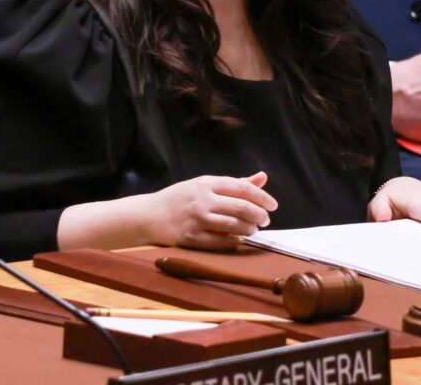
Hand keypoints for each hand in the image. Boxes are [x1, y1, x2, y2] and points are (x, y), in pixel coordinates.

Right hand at [140, 172, 277, 249]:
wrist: (147, 216)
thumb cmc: (181, 198)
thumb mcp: (205, 184)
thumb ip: (235, 183)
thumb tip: (263, 177)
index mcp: (207, 183)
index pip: (243, 188)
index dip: (262, 197)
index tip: (273, 206)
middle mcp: (202, 199)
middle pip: (241, 207)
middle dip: (259, 215)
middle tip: (265, 220)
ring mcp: (196, 219)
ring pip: (233, 225)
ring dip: (249, 229)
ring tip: (253, 229)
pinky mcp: (190, 238)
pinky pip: (220, 242)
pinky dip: (234, 241)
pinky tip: (238, 239)